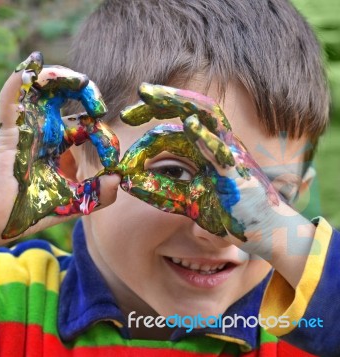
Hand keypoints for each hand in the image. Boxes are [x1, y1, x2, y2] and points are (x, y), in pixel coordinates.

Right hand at [0, 52, 119, 240]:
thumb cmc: (30, 212)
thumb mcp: (73, 203)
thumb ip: (98, 195)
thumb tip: (118, 178)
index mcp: (62, 148)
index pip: (87, 127)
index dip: (102, 134)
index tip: (111, 155)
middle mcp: (46, 133)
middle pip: (65, 100)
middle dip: (84, 92)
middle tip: (98, 104)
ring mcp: (27, 130)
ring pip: (41, 91)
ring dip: (58, 78)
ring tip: (78, 80)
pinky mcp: (9, 133)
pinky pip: (12, 101)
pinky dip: (19, 82)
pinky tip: (33, 65)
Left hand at [121, 83, 313, 266]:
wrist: (265, 231)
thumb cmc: (228, 213)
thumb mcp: (187, 201)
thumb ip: (160, 191)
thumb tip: (127, 183)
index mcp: (202, 150)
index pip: (171, 130)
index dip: (146, 135)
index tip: (123, 150)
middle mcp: (216, 144)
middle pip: (188, 110)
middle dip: (159, 102)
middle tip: (128, 107)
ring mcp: (229, 153)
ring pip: (206, 116)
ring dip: (178, 102)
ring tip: (149, 94)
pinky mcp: (238, 172)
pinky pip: (222, 151)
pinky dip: (206, 138)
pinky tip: (189, 125)